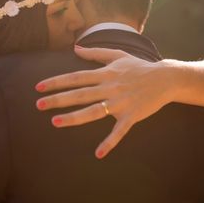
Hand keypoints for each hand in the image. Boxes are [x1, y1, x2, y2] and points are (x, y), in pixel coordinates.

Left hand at [35, 46, 171, 158]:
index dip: (56, 82)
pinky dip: (110, 142)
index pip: (76, 77)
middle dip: (58, 99)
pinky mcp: (131, 116)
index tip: (39, 87)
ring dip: (74, 117)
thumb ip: (96, 52)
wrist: (166, 78)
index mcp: (105, 74)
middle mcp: (109, 88)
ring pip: (93, 111)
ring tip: (55, 122)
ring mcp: (120, 103)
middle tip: (38, 105)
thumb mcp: (118, 55)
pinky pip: (119, 131)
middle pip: (79, 94)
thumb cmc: (140, 67)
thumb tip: (76, 48)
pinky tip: (99, 154)